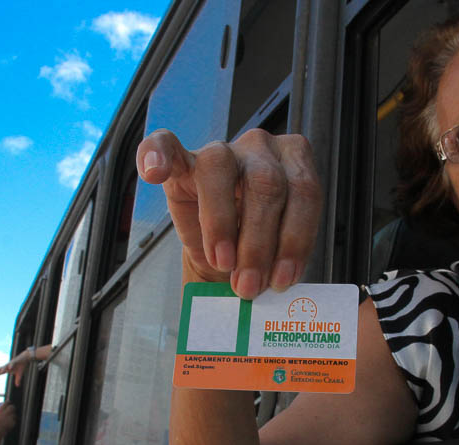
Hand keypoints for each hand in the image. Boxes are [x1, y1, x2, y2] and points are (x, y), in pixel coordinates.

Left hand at [0, 350, 31, 386]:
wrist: (25, 358)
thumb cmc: (21, 365)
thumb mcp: (19, 374)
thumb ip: (17, 380)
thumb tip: (17, 386)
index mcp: (8, 369)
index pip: (1, 372)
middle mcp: (8, 366)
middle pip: (1, 369)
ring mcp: (11, 363)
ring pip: (6, 366)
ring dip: (3, 369)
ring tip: (0, 372)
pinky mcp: (15, 361)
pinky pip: (12, 363)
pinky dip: (11, 366)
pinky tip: (9, 368)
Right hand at [0, 402, 16, 437]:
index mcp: (0, 411)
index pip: (6, 404)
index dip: (8, 402)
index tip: (8, 402)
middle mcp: (5, 414)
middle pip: (12, 407)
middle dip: (12, 407)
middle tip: (12, 408)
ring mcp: (9, 418)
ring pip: (14, 414)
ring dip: (13, 415)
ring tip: (11, 416)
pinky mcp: (12, 423)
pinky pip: (14, 420)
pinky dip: (13, 421)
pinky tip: (11, 422)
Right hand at [136, 128, 322, 299]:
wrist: (225, 261)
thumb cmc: (255, 251)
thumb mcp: (277, 257)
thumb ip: (280, 261)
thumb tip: (275, 285)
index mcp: (295, 163)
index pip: (304, 191)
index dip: (296, 238)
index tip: (283, 279)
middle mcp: (261, 149)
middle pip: (265, 184)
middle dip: (259, 242)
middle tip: (250, 286)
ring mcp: (221, 150)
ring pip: (220, 168)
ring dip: (221, 223)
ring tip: (221, 263)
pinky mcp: (182, 159)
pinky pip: (165, 145)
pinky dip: (156, 154)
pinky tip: (154, 172)